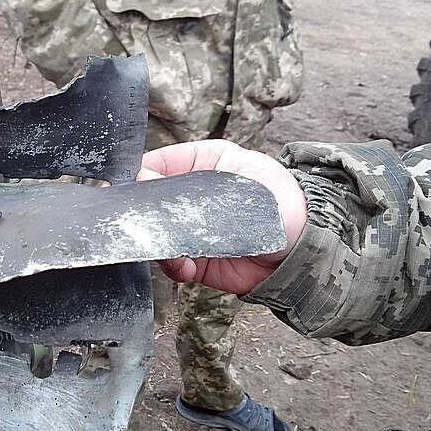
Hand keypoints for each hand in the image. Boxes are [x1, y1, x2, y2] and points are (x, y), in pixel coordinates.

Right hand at [140, 139, 305, 294]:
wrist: (305, 251)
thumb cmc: (281, 202)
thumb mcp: (238, 177)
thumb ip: (190, 180)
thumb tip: (143, 176)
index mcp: (199, 163)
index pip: (155, 165)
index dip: (137, 177)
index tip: (125, 188)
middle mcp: (189, 196)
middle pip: (148, 202)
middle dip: (144, 215)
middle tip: (143, 224)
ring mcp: (189, 229)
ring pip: (155, 234)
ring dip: (159, 244)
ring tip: (175, 251)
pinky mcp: (195, 260)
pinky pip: (171, 263)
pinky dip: (173, 266)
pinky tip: (186, 266)